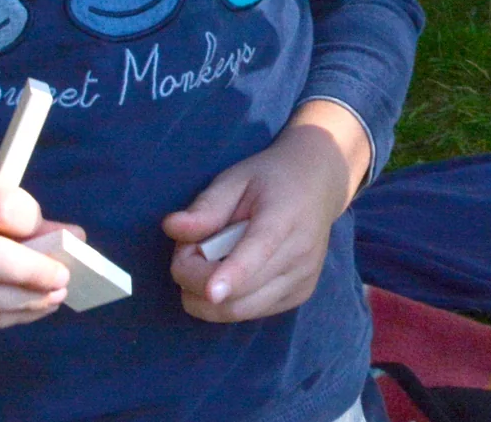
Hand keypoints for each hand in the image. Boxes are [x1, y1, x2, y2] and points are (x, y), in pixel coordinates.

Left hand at [164, 115, 370, 322]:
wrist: (319, 184)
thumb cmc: (271, 179)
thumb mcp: (235, 178)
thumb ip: (206, 206)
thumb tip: (171, 227)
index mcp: (285, 216)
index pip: (259, 250)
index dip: (233, 273)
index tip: (212, 292)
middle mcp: (301, 253)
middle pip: (239, 291)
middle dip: (195, 279)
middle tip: (187, 249)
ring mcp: (304, 279)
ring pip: (240, 310)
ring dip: (205, 295)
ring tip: (206, 261)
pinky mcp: (300, 295)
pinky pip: (249, 312)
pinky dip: (226, 300)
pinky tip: (229, 273)